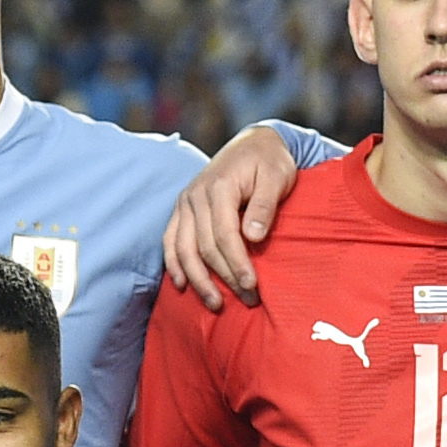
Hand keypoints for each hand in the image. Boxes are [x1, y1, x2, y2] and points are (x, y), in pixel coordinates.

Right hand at [160, 127, 302, 309]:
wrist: (254, 143)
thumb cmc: (270, 162)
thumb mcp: (277, 177)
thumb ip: (264, 205)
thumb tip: (253, 236)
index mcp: (220, 186)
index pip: (225, 234)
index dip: (237, 263)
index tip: (252, 286)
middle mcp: (196, 195)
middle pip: (205, 246)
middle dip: (225, 277)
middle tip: (247, 299)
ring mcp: (185, 202)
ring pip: (184, 248)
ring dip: (198, 279)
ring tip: (215, 303)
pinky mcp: (182, 208)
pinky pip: (170, 240)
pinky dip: (174, 263)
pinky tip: (182, 285)